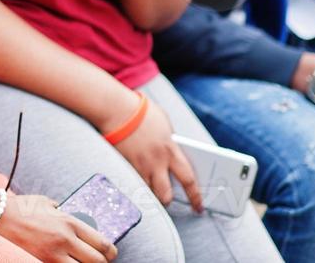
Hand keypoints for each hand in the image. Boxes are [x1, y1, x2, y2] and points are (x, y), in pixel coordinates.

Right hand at [0, 193, 117, 262]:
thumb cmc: (21, 208)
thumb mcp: (47, 204)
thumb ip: (63, 212)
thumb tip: (75, 220)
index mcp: (69, 223)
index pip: (102, 243)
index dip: (111, 252)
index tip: (110, 253)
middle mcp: (64, 240)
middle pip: (97, 262)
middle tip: (98, 261)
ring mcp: (52, 256)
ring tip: (80, 262)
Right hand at [110, 95, 203, 212]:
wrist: (116, 110)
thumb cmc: (142, 113)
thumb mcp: (165, 126)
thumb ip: (171, 142)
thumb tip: (174, 151)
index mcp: (170, 151)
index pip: (188, 180)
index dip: (195, 196)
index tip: (198, 206)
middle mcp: (156, 162)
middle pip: (165, 195)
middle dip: (168, 200)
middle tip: (169, 200)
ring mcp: (139, 165)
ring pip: (147, 192)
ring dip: (150, 193)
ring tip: (151, 189)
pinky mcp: (124, 165)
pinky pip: (133, 182)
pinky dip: (136, 183)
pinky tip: (136, 179)